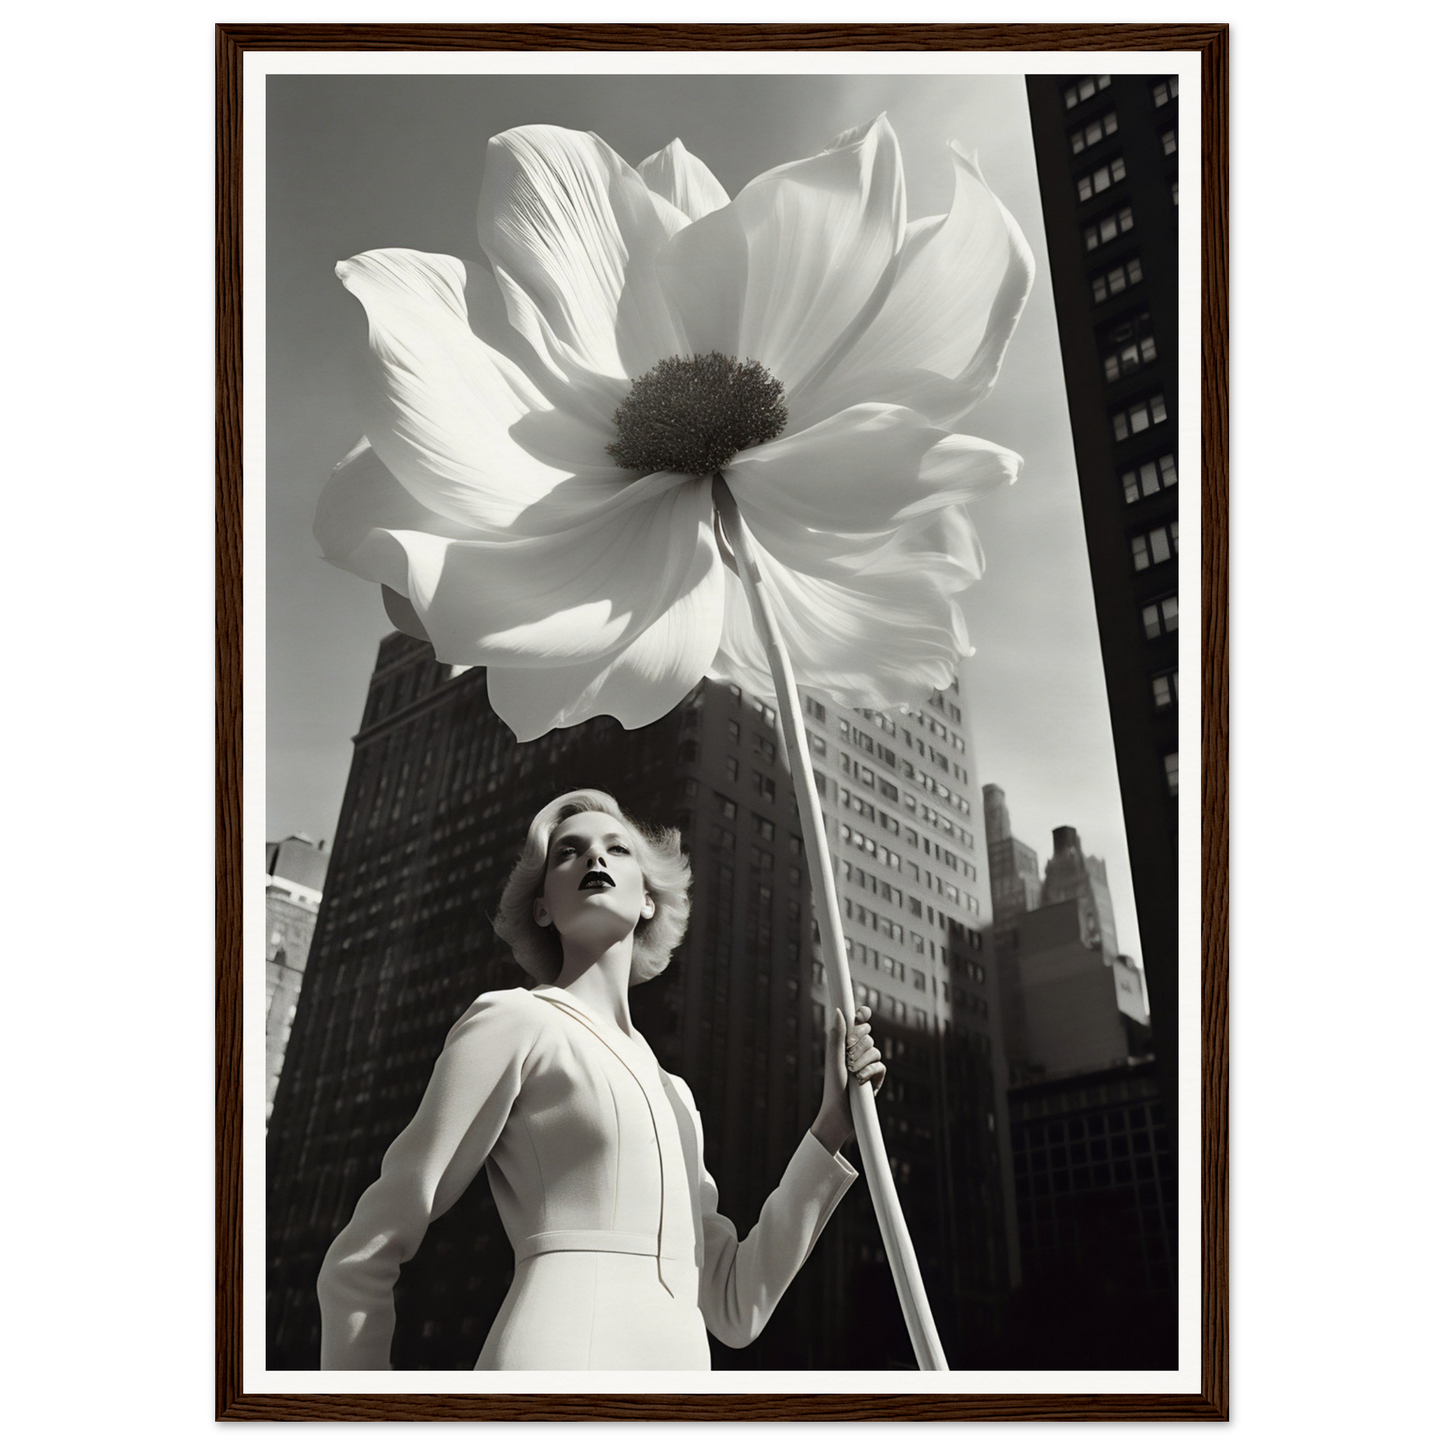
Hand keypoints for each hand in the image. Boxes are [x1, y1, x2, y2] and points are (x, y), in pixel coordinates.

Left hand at [810, 1006, 885, 1154]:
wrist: (839, 1114)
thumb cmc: (832, 1087)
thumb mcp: (834, 1060)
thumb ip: (838, 1036)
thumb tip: (839, 1011)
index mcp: (844, 1044)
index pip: (857, 1023)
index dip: (862, 1016)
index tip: (862, 1014)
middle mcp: (857, 1052)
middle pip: (867, 1034)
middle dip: (859, 1041)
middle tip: (848, 1051)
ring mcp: (868, 1064)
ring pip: (875, 1049)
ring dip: (862, 1059)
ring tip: (852, 1072)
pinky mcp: (876, 1078)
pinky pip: (880, 1066)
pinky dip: (870, 1071)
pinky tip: (861, 1080)